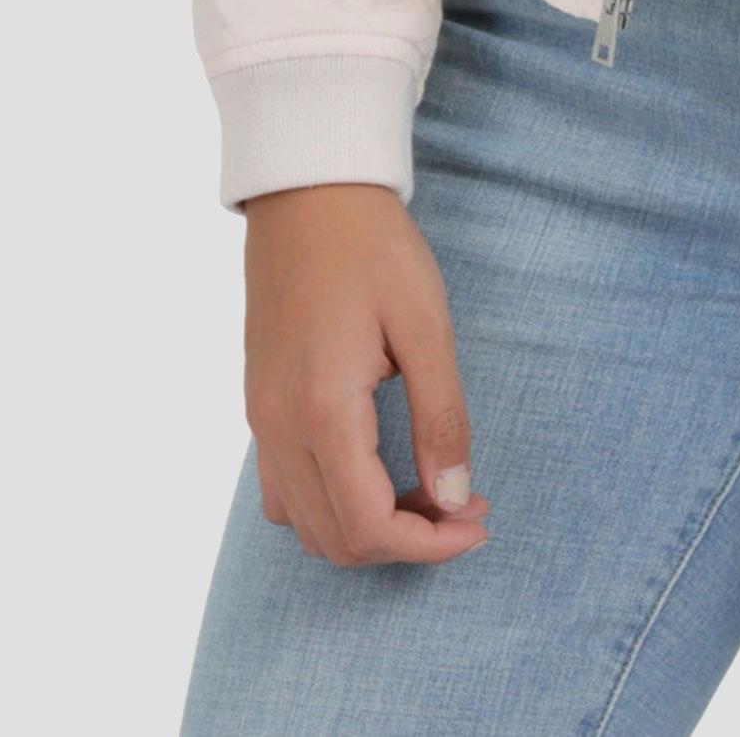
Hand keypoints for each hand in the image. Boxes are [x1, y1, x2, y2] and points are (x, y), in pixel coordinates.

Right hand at [242, 182, 489, 566]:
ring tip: (432, 490)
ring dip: (369, 528)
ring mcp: (260, 420)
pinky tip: (379, 472)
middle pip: (336, 540)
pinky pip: (284, 490)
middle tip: (468, 506)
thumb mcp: (427, 325)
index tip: (481, 522)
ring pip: (305, 525)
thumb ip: (442, 417)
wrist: (310, 194)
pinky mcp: (258, 405)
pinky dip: (332, 505)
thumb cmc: (375, 248)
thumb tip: (457, 497)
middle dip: (408, 542)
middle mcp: (279, 428)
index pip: (369, 525)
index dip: (430, 544)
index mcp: (322, 410)